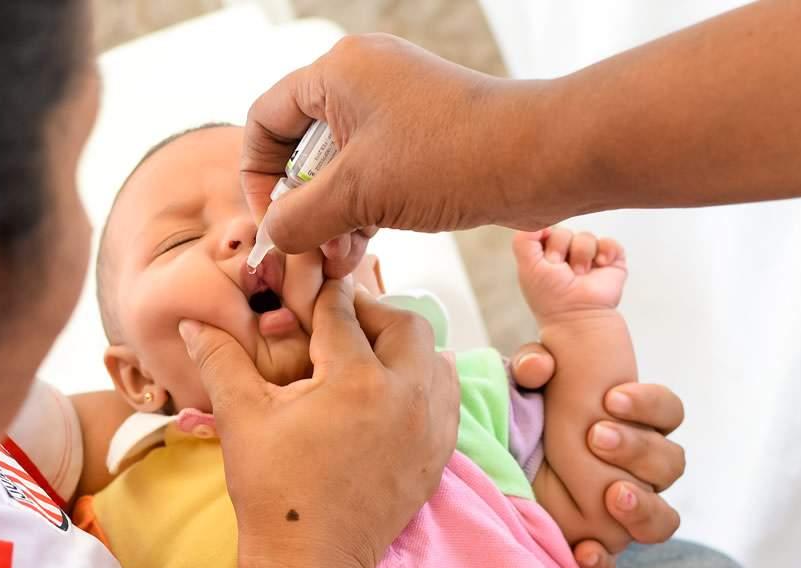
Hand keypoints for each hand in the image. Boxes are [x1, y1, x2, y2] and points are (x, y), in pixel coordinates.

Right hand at [179, 279, 458, 567]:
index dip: (322, 299)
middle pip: (404, 325)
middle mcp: (406, 396)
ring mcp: (430, 427)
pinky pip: (446, 397)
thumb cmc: (273, 488)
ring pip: (434, 357)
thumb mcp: (241, 416)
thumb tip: (192, 322)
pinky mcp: (438, 454)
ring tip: (367, 356)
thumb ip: (220, 359)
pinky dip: (425, 381)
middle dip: (372, 315)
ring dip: (404, 346)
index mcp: (357, 380)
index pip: (344, 314)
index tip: (311, 294)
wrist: (309, 560)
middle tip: (340, 324)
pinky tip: (394, 390)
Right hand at [242, 34, 550, 277]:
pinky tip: (362, 251)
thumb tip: (272, 238)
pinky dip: (363, 212)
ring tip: (338, 261)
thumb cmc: (452, 158)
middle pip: (302, 147)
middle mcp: (364, 81)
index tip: (272, 221)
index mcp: (339, 72)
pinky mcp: (423, 139)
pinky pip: (374, 175)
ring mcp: (397, 110)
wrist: (542, 159)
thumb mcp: (360, 193)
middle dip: (301, 206)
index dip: (258, 174)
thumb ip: (301, 217)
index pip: (266, 119)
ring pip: (339, 169)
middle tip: (306, 251)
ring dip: (332, 217)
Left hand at [511, 345, 684, 567]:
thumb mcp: (535, 372)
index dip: (647, 405)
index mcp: (645, 424)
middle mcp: (646, 469)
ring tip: (612, 495)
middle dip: (637, 451)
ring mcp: (627, 504)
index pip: (668, 412)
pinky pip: (613, 554)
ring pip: (661, 518)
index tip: (610, 396)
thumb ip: (536, 362)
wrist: (518, 433)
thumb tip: (538, 366)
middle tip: (596, 436)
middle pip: (669, 465)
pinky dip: (602, 558)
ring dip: (641, 507)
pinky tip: (584, 553)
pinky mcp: (597, 534)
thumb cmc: (540, 397)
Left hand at [513, 227, 627, 322]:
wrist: (576, 315)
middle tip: (562, 271)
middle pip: (564, 231)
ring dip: (582, 256)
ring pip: (586, 236)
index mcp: (546, 255)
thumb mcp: (527, 265)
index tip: (545, 261)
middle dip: (561, 250)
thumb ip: (524, 239)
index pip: (545, 229)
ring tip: (580, 275)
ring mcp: (590, 257)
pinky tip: (600, 266)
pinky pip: (610, 243)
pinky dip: (605, 252)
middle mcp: (567, 254)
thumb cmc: (549, 296)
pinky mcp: (611, 261)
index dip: (545, 241)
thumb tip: (538, 219)